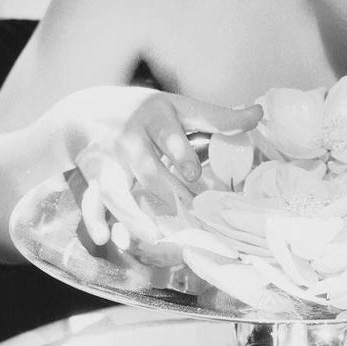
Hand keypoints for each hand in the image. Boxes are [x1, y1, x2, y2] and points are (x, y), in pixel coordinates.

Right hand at [58, 87, 261, 248]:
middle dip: (168, 194)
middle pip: (149, 170)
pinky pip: (92, 200)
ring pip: (119, 190)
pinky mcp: (94, 176)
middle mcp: (131, 136)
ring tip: (157, 236)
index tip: (193, 174)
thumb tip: (259, 113)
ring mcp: (110, 158)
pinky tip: (106, 238)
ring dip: (135, 215)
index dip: (180, 153)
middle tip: (190, 217)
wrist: (87, 110)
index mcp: (157, 115)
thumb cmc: (147, 112)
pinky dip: (96, 219)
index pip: (170, 134)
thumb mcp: (180, 107)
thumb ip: (217, 117)